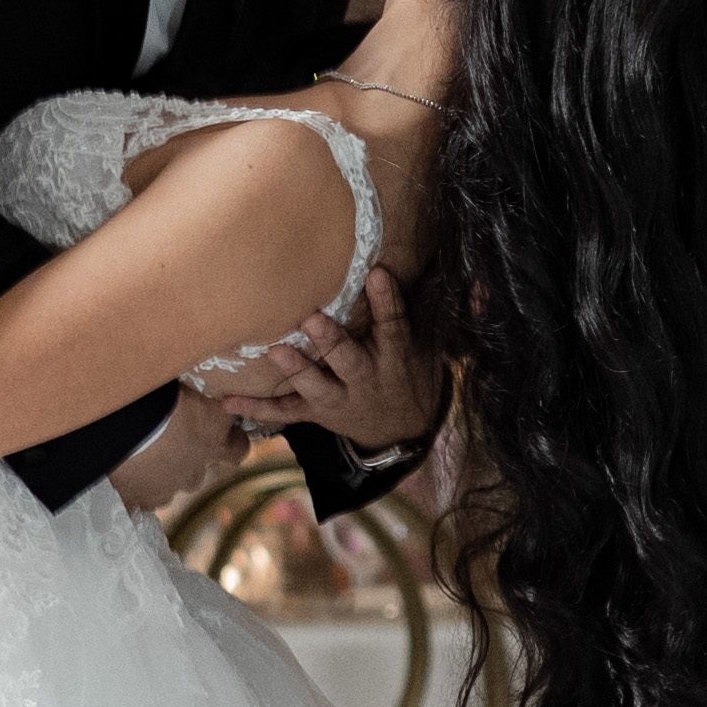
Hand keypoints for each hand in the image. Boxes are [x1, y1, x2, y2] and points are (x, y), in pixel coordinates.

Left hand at [194, 298, 446, 457]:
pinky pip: (285, 414)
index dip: (388, 301)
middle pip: (349, 360)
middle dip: (331, 341)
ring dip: (297, 371)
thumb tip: (479, 284)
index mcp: (396, 358)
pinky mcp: (317, 414)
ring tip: (275, 353)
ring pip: (316, 387)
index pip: (395, 326)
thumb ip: (445, 312)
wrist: (401, 432)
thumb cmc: (414, 375)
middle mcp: (367, 379)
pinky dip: (256, 410)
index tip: (377, 273)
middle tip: (312, 318)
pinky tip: (227, 403)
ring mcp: (339, 399)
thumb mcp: (437, 348)